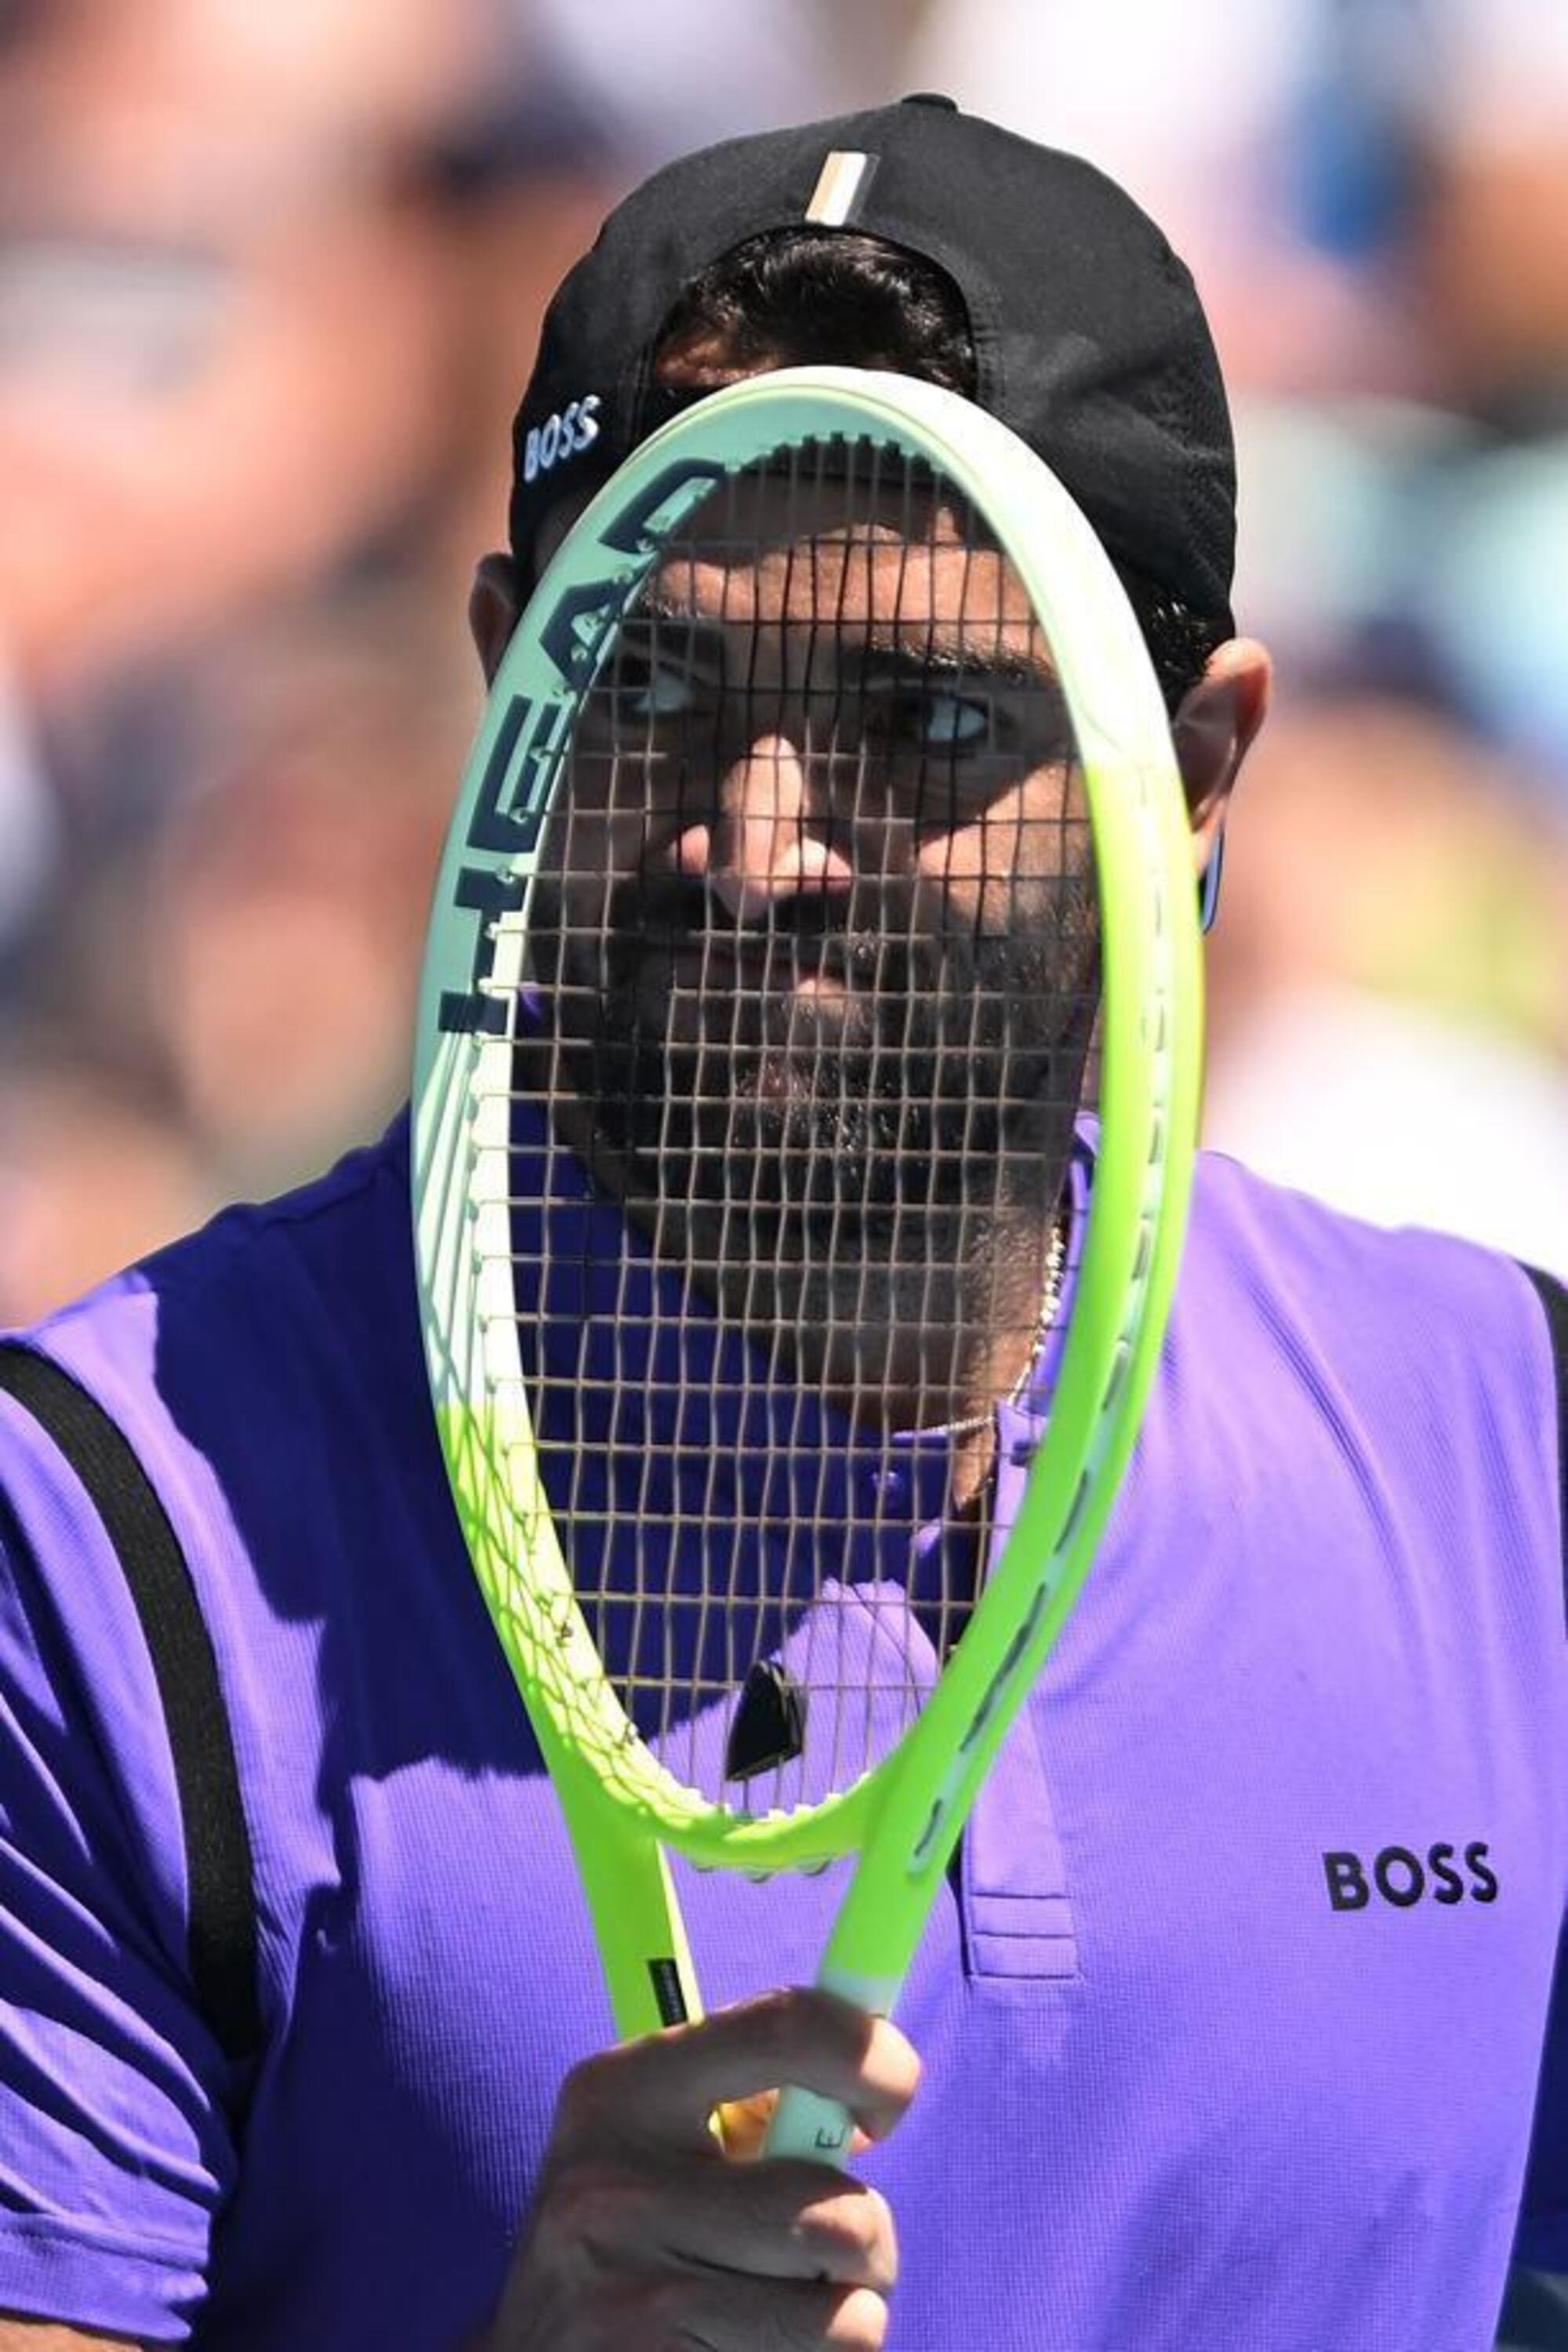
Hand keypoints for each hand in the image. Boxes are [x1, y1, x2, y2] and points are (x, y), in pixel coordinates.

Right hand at [475, 1987, 919, 2350]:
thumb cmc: (632, 2240)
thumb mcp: (657, 2144)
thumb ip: (755, 2101)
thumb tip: (877, 2075)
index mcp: (621, 2092)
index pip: (785, 2030)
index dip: (872, 2058)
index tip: (890, 2100)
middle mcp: (615, 2188)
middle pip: (839, 2211)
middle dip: (869, 2242)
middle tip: (830, 2254)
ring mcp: (634, 2299)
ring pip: (846, 2317)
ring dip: (847, 2320)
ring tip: (789, 2312)